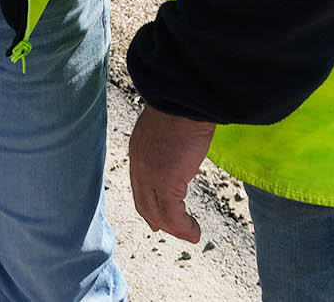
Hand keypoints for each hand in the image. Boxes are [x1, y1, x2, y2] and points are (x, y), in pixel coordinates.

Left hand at [129, 106, 214, 242]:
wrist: (184, 99)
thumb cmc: (184, 106)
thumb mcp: (170, 126)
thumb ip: (168, 142)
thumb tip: (180, 148)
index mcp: (138, 149)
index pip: (139, 184)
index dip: (148, 203)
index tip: (157, 217)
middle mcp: (139, 164)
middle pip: (144, 202)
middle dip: (158, 219)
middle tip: (172, 230)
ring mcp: (150, 174)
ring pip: (158, 212)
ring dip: (175, 228)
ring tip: (191, 234)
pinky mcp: (166, 182)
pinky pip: (173, 215)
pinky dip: (183, 227)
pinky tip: (195, 231)